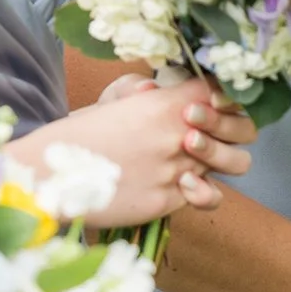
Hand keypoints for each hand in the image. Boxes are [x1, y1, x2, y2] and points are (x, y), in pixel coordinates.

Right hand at [37, 77, 254, 226]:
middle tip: (208, 130)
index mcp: (164, 104)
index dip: (227, 94)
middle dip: (232, 128)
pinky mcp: (166, 202)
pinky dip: (201, 191)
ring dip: (220, 159)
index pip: (223, 91)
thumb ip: (141, 90)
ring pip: (230, 164)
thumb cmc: (79, 135)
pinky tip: (187, 185)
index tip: (217, 99)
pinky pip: (206, 195)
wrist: (49, 176)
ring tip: (195, 157)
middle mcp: (177, 135)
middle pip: (240, 129)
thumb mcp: (111, 101)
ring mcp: (175, 171)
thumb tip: (158, 89)